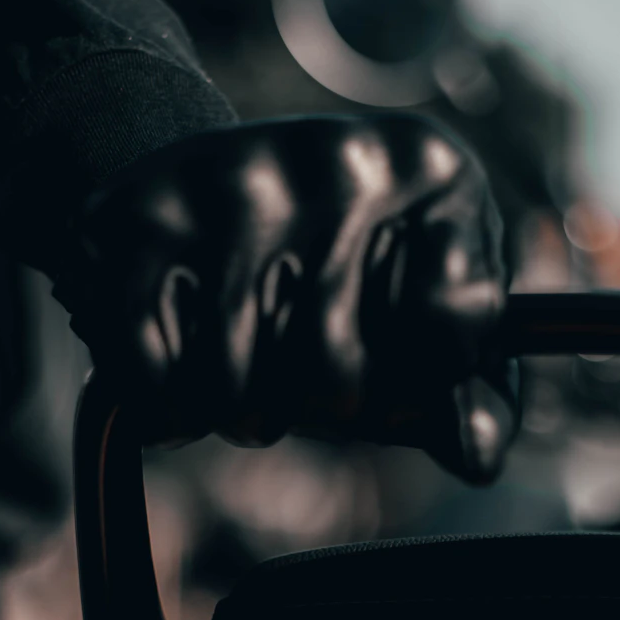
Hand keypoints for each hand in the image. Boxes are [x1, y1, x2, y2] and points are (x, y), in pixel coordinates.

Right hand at [52, 114, 517, 481]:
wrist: (200, 188)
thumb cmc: (342, 274)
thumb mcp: (424, 316)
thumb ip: (471, 396)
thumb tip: (476, 458)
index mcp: (432, 170)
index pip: (454, 328)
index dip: (418, 382)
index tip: (391, 371)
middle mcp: (340, 160)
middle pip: (337, 375)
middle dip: (317, 408)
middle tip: (300, 379)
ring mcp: (238, 181)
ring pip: (240, 388)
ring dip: (238, 413)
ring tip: (242, 371)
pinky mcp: (144, 214)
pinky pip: (157, 378)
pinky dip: (166, 409)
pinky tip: (177, 372)